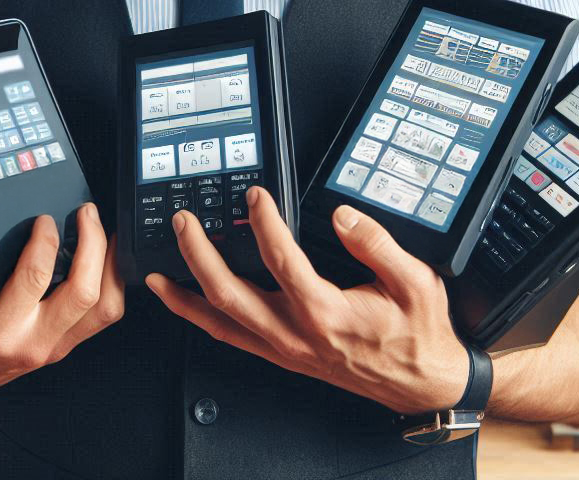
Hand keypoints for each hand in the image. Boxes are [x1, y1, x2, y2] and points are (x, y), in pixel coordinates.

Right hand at [0, 203, 123, 401]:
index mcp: (0, 332)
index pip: (36, 278)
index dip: (45, 241)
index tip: (44, 220)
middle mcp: (33, 342)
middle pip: (85, 293)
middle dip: (92, 245)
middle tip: (87, 214)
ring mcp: (52, 347)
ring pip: (103, 310)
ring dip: (110, 268)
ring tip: (106, 234)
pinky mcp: (60, 345)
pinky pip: (100, 318)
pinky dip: (110, 286)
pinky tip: (103, 262)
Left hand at [146, 187, 467, 414]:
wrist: (421, 383)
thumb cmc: (417, 333)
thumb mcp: (415, 280)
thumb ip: (376, 243)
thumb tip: (342, 215)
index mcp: (327, 312)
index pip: (281, 259)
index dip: (263, 221)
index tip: (255, 195)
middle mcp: (297, 334)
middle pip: (231, 294)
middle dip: (199, 256)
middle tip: (184, 223)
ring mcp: (285, 349)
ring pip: (222, 323)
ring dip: (187, 294)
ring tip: (157, 270)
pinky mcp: (283, 355)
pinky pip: (232, 338)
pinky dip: (201, 319)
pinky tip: (187, 303)